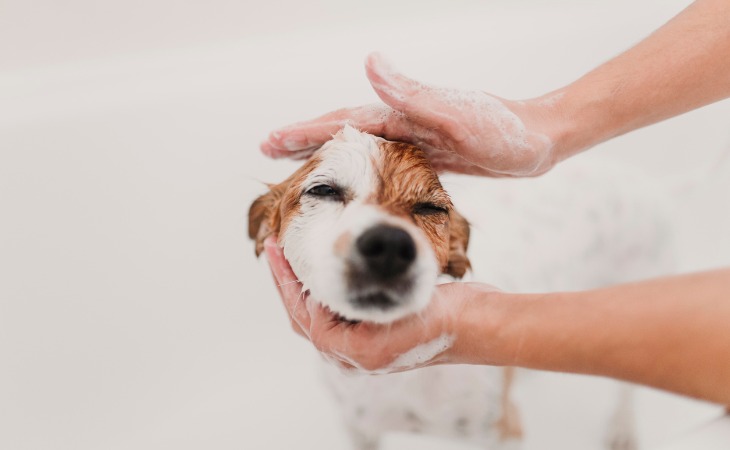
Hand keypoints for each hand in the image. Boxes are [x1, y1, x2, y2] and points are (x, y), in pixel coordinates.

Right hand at [260, 53, 564, 176]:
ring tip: (298, 164)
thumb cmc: (504, 130)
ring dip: (327, 154)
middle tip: (268, 150)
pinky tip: (352, 178)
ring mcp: (415, 138)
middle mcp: (403, 122)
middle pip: (343, 131)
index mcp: (403, 113)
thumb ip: (413, 93)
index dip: (305, 131)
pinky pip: (382, 162)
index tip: (270, 141)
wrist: (540, 139)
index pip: (342, 122)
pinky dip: (359, 169)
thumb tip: (368, 62)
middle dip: (304, 140)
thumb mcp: (457, 114)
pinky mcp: (429, 155)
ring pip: (359, 148)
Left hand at [263, 236, 510, 372]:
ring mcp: (366, 343)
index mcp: (352, 353)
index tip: (275, 250)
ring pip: (321, 313)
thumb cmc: (440, 319)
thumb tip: (309, 301)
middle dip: (288, 283)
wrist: (478, 323)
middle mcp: (355, 353)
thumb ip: (347, 314)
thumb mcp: (390, 312)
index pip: (303, 315)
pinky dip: (329, 288)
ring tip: (295, 256)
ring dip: (307, 284)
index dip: (285, 281)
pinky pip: (341, 309)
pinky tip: (330, 267)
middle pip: (305, 317)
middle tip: (275, 249)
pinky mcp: (378, 330)